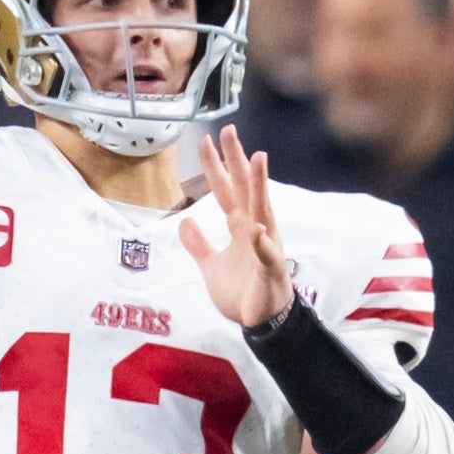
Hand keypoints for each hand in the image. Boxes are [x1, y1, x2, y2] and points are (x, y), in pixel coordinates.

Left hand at [180, 123, 295, 331]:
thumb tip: (184, 221)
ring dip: (260, 186)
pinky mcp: (269, 271)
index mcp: (240, 226)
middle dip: (237, 160)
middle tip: (229, 131)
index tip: (206, 140)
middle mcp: (254, 230)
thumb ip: (199, 244)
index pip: (226, 189)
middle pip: (245, 189)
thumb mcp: (212, 266)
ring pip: (262, 210)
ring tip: (257, 159)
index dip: (215, 166)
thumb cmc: (243, 292)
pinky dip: (262, 243)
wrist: (262, 322)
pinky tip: (256, 230)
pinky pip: (266, 255)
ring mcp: (265, 248)